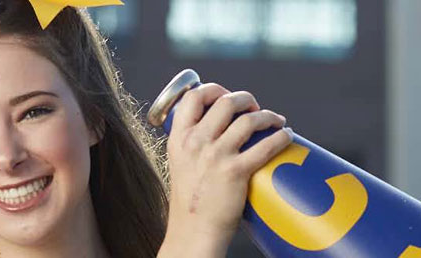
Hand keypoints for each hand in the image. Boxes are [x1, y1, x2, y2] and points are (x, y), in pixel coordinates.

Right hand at [158, 83, 292, 256]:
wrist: (193, 230)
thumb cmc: (190, 199)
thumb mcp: (180, 163)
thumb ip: (193, 144)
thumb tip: (219, 127)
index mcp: (179, 138)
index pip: (193, 97)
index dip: (214, 89)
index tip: (226, 95)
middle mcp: (195, 142)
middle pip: (225, 102)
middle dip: (245, 98)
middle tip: (253, 107)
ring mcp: (215, 156)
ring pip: (248, 119)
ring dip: (267, 115)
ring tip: (275, 120)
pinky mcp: (235, 172)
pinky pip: (266, 145)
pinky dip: (281, 136)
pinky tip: (286, 135)